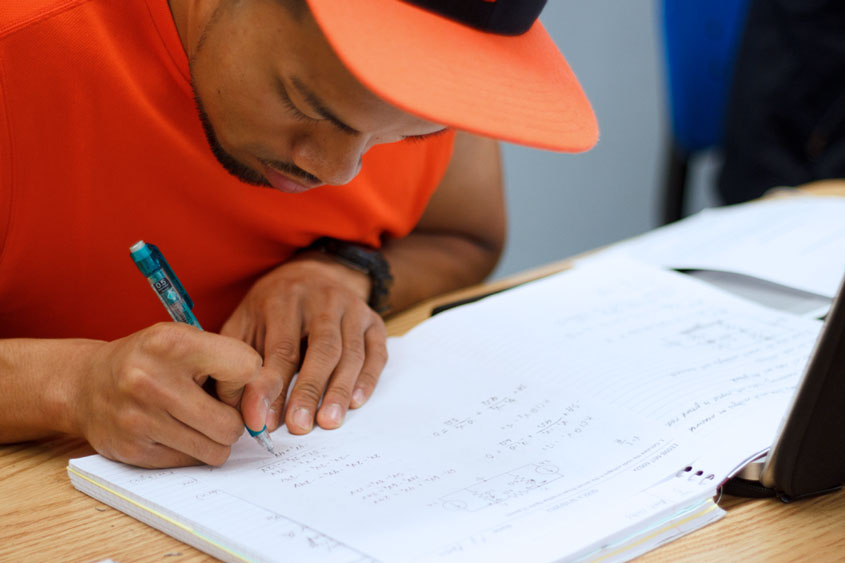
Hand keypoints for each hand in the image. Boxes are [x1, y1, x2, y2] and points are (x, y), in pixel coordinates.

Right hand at [71, 323, 261, 467]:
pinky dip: (192, 450)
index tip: (227, 379)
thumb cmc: (150, 359)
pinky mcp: (132, 451)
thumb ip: (229, 361)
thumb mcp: (185, 339)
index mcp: (172, 342)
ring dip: (215, 439)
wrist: (86, 383)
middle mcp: (151, 380)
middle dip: (232, 418)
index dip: (244, 380)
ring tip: (197, 419)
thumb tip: (262, 408)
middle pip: (232, 423)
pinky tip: (174, 430)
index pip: (246, 368)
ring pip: (216, 450)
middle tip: (213, 405)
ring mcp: (139, 419)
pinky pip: (191, 463)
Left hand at [221, 253, 387, 435]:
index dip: (273, 387)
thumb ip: (241, 364)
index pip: (282, 348)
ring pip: (351, 353)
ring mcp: (353, 308)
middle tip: (299, 426)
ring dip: (339, 391)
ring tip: (328, 422)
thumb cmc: (273, 307)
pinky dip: (367, 379)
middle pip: (322, 349)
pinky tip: (356, 402)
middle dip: (310, 390)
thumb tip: (239, 410)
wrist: (313, 273)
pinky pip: (376, 352)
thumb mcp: (247, 323)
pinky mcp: (373, 321)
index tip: (263, 421)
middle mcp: (323, 299)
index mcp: (285, 298)